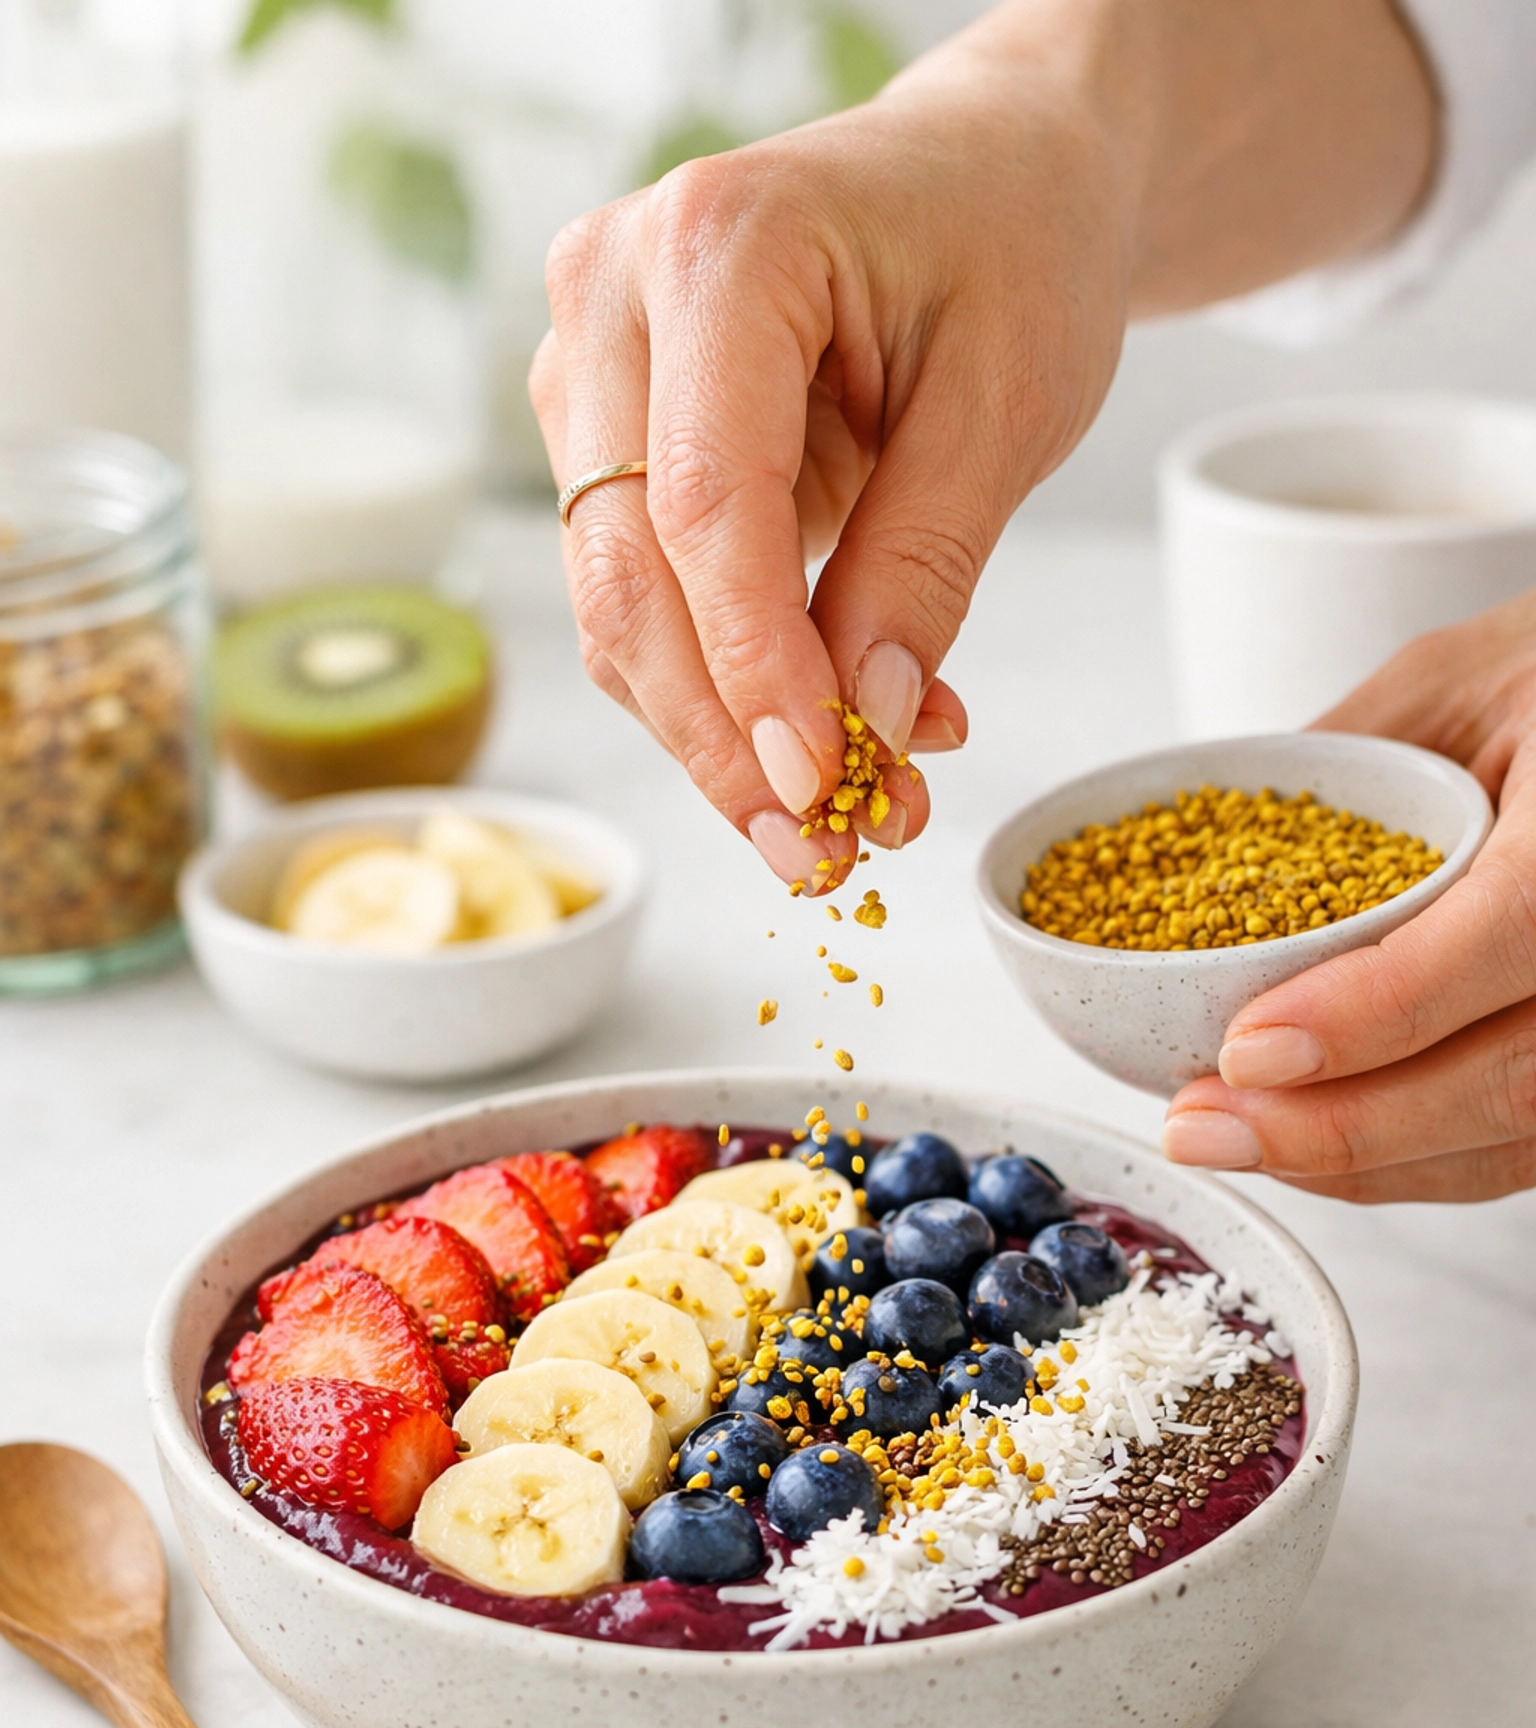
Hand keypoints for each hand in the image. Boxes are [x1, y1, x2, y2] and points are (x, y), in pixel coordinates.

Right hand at [530, 0, 1431, 890]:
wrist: (993, 171)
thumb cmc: (1013, 242)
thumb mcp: (1008, 402)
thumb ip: (924, 567)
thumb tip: (862, 731)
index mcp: (719, 244)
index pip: (703, 506)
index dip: (755, 672)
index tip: (822, 788)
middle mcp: (614, 295)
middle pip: (630, 575)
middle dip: (727, 740)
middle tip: (824, 855)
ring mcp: (590, 365)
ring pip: (619, 607)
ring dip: (723, 736)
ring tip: (851, 816)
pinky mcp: (604, 434)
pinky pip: (646, 596)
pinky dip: (731, 687)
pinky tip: (835, 736)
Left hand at [1163, 587, 1535, 1201]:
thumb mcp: (1452, 679)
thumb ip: (1342, 767)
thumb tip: (1203, 853)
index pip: (1510, 933)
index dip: (1377, 1011)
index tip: (1250, 1046)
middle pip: (1511, 1078)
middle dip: (1340, 1126)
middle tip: (1202, 1122)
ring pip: (1512, 1141)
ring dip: (1359, 1162)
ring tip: (1230, 1137)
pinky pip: (1514, 1153)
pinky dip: (1404, 1162)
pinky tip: (1308, 1144)